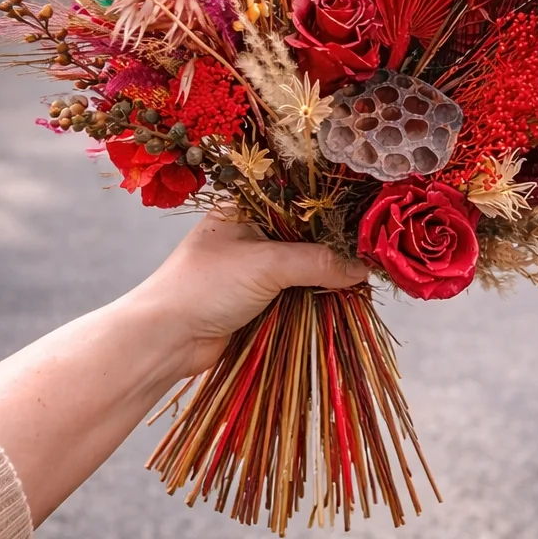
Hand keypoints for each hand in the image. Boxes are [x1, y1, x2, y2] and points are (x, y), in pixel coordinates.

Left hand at [125, 214, 369, 378]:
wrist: (165, 339)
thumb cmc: (204, 285)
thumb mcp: (266, 263)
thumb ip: (317, 261)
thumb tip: (361, 268)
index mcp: (244, 208)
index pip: (297, 199)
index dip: (331, 208)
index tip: (366, 217)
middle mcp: (250, 234)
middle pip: (304, 235)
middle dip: (334, 246)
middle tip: (372, 250)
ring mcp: (252, 268)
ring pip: (302, 266)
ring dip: (327, 275)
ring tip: (365, 276)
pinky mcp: (256, 299)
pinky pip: (295, 293)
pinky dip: (315, 297)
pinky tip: (342, 297)